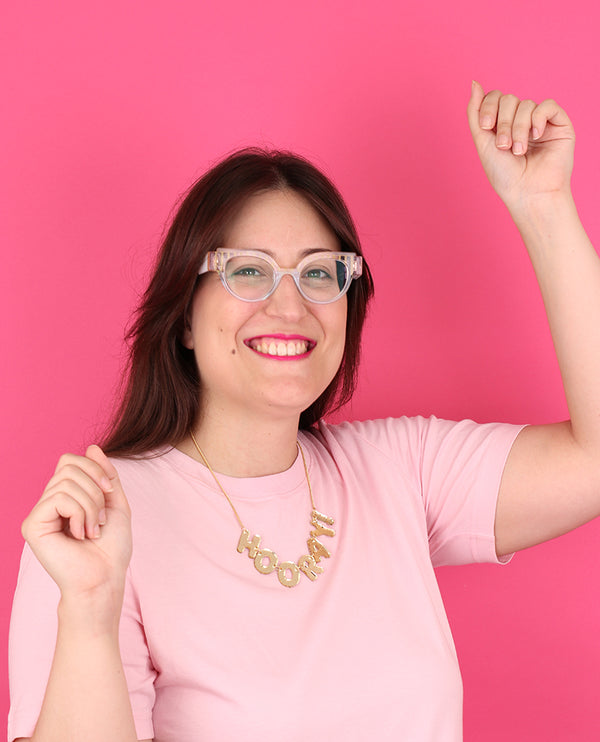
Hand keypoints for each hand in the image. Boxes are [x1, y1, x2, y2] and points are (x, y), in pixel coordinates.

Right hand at [21, 445, 131, 600]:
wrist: (105, 577)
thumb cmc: (112, 547)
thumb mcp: (115, 502)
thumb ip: (105, 475)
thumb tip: (92, 446)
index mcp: (66, 496)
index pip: (71, 460)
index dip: (94, 469)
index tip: (109, 491)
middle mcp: (48, 503)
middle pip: (68, 465)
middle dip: (95, 488)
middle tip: (101, 519)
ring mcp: (38, 514)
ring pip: (66, 481)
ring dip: (90, 505)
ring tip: (92, 530)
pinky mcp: (32, 525)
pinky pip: (58, 498)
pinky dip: (79, 513)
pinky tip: (80, 535)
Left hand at [467, 81, 574, 211]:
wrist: (528, 193)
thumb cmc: (505, 175)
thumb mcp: (482, 142)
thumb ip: (475, 113)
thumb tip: (474, 83)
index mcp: (502, 124)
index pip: (494, 98)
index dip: (488, 107)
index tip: (486, 127)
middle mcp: (521, 121)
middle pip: (509, 99)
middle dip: (503, 123)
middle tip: (504, 146)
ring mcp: (540, 122)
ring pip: (526, 104)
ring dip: (518, 128)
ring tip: (519, 151)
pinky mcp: (559, 124)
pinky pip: (547, 105)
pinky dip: (538, 119)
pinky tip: (535, 136)